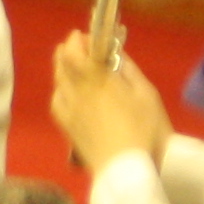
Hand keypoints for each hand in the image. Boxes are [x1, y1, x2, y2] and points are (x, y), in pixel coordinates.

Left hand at [52, 30, 172, 174]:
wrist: (127, 169)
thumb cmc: (144, 129)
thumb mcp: (146, 94)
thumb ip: (128, 70)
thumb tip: (116, 55)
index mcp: (98, 79)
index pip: (75, 50)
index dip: (77, 39)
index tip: (85, 35)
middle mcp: (77, 91)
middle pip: (62, 62)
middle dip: (68, 49)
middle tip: (80, 47)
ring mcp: (69, 110)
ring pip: (57, 80)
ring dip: (62, 67)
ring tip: (73, 66)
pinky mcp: (67, 127)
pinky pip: (56, 101)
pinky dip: (60, 90)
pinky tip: (67, 92)